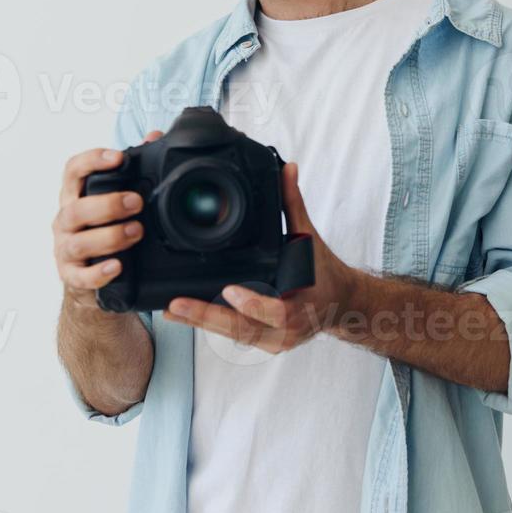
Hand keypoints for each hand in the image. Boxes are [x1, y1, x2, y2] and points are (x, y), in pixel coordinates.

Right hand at [53, 130, 162, 312]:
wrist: (92, 277)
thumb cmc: (103, 229)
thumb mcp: (116, 197)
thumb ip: (134, 168)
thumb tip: (155, 137)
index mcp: (75, 196)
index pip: (72, 171)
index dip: (92, 161)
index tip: (118, 158)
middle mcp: (66, 220)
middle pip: (76, 209)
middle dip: (109, 204)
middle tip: (137, 202)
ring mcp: (65, 248)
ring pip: (79, 242)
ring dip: (110, 236)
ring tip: (136, 232)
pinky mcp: (71, 275)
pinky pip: (80, 276)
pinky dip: (98, 272)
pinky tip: (117, 266)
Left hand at [163, 161, 357, 352]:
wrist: (340, 304)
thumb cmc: (323, 272)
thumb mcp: (308, 237)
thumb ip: (293, 204)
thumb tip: (286, 169)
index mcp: (301, 303)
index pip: (276, 310)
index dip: (252, 303)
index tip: (229, 290)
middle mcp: (287, 329)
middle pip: (244, 328)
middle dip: (208, 316)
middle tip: (178, 304)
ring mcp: (275, 340)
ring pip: (233, 335)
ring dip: (201, 322)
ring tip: (171, 309)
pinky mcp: (264, 343)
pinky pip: (233, 336)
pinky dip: (209, 325)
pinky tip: (183, 315)